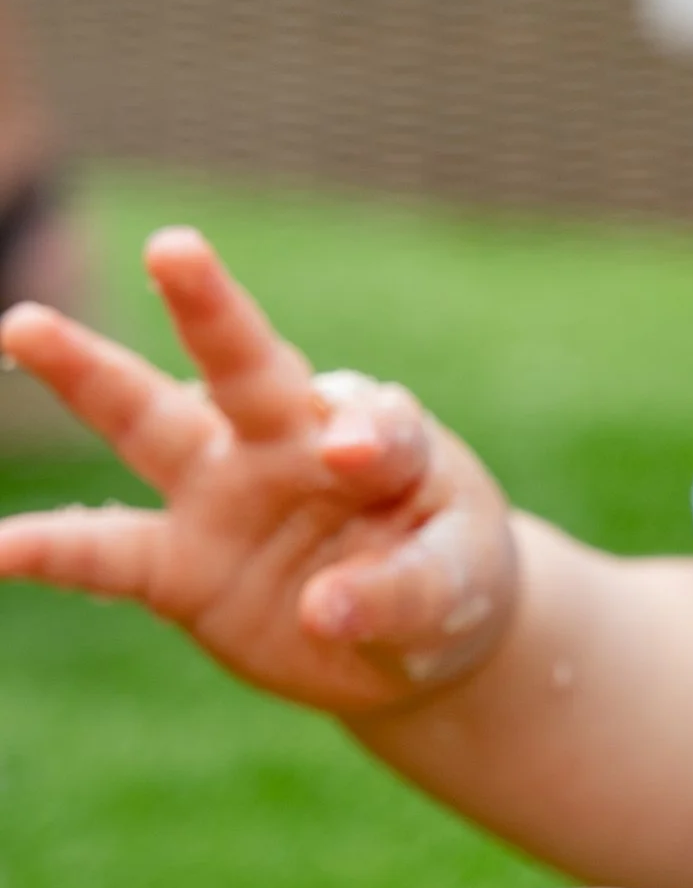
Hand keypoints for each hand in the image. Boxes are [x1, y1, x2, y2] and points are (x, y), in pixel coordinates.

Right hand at [0, 229, 518, 715]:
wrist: (414, 638)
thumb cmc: (449, 581)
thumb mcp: (455, 586)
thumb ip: (403, 593)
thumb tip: (319, 612)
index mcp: (380, 435)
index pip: (375, 422)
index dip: (365, 436)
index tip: (352, 455)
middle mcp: (289, 440)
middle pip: (247, 365)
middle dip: (211, 307)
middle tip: (175, 249)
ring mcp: (226, 493)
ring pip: (151, 420)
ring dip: (90, 374)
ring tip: (25, 326)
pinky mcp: (180, 564)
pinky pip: (104, 552)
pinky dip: (47, 550)